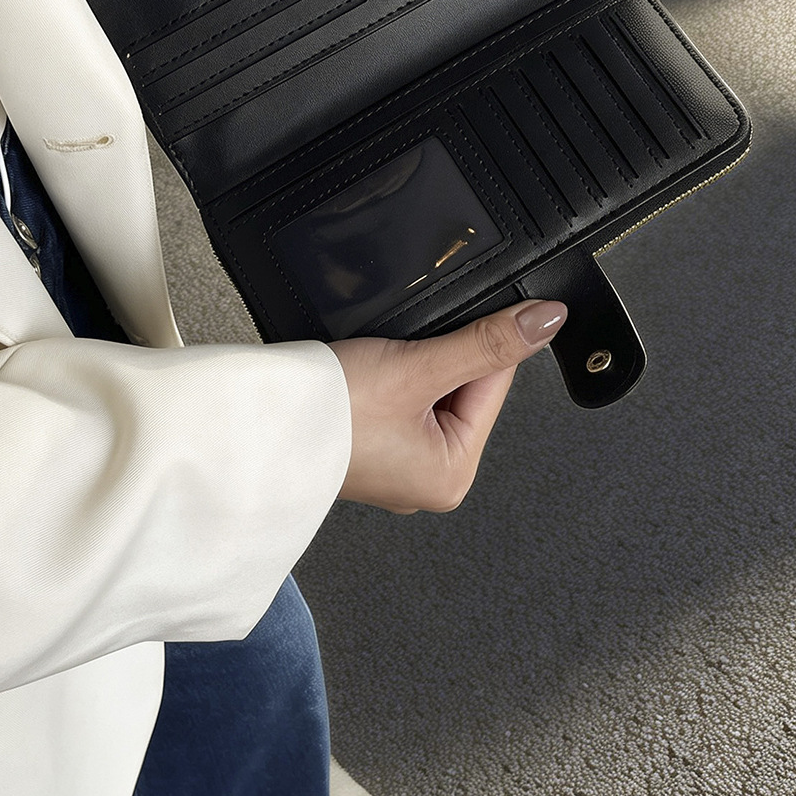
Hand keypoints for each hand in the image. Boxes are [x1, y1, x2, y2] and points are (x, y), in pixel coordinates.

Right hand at [329, 300, 567, 513]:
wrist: (250, 421)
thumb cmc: (325, 414)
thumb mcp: (418, 368)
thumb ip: (486, 343)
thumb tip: (545, 322)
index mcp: (452, 476)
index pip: (495, 385)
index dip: (478, 342)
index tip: (457, 318)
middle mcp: (426, 478)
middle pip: (462, 384)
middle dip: (435, 354)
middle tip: (399, 352)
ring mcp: (394, 461)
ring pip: (427, 383)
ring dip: (408, 360)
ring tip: (375, 365)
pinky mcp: (366, 441)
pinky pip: (396, 393)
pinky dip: (385, 372)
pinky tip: (363, 371)